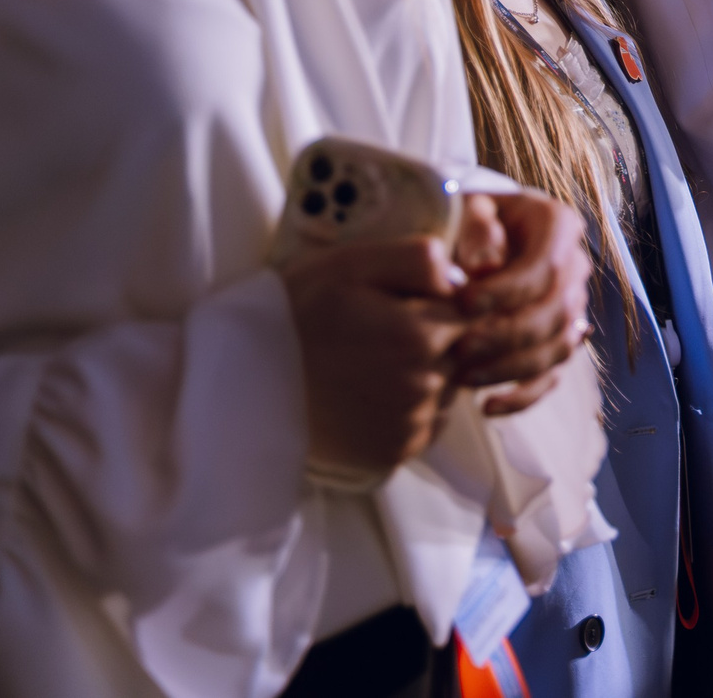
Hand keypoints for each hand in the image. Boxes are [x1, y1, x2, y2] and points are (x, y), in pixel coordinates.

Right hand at [281, 236, 468, 473]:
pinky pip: (426, 424)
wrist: (242, 382)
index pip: (470, 314)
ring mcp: (410, 425)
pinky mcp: (395, 454)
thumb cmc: (295, 313)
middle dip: (434, 340)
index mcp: (419, 335)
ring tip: (370, 367)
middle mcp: (424, 386)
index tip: (404, 304)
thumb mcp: (350, 263)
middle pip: (459, 353)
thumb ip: (417, 259)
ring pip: (446, 390)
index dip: (440, 305)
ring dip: (424, 376)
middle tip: (378, 335)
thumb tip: (462, 278)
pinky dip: (409, 410)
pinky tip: (368, 395)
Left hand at [452, 192, 595, 416]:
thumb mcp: (466, 208)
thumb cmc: (464, 219)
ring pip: (557, 348)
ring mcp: (571, 307)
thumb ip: (475, 227)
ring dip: (511, 368)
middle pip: (555, 312)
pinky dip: (523, 397)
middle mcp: (574, 266)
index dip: (507, 291)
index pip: (545, 266)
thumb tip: (485, 267)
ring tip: (463, 377)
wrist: (469, 236)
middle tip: (460, 349)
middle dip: (507, 336)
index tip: (463, 305)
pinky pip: (551, 376)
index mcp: (557, 225)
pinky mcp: (557, 341)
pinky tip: (487, 406)